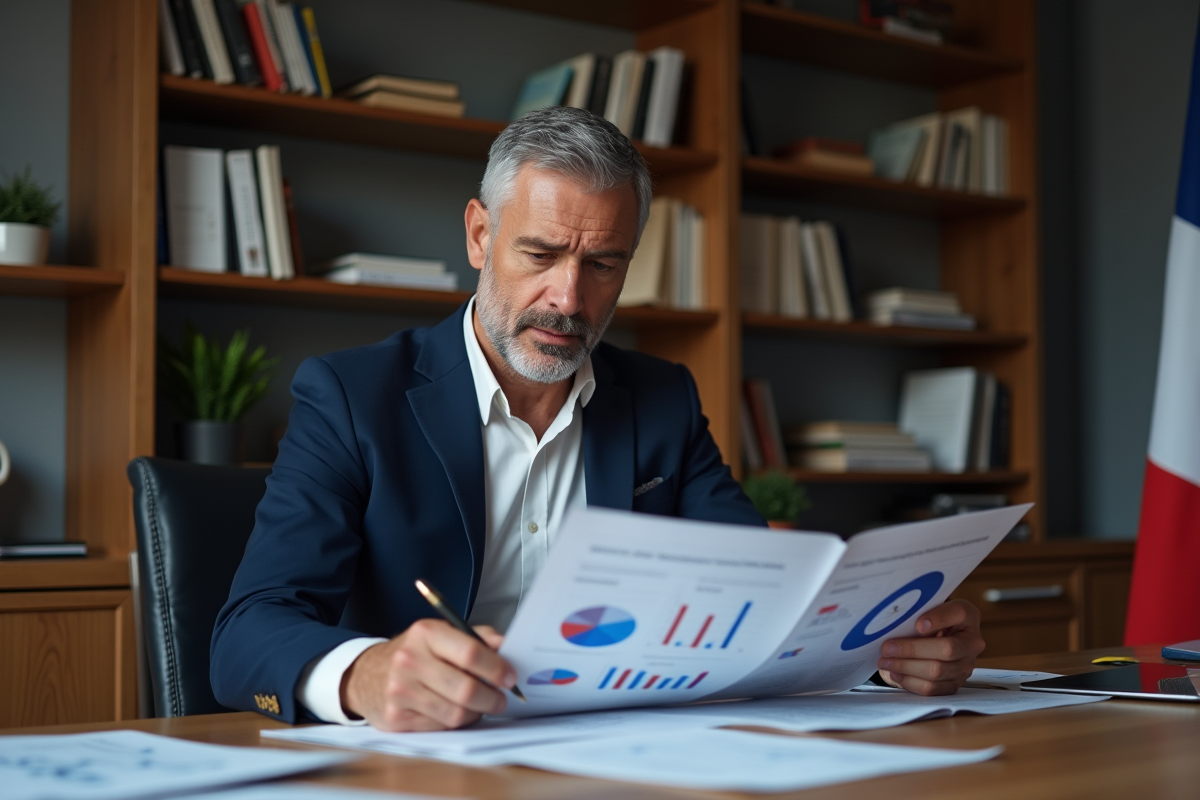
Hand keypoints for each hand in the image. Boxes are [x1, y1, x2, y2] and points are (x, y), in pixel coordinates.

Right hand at [340, 619, 514, 730]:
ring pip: (456, 713)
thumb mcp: (440, 633)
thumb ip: (476, 636)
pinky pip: (441, 726)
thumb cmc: (414, 653)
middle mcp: (410, 660)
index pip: (470, 653)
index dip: (497, 668)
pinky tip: (455, 711)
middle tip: (501, 698)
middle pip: (466, 689)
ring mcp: (401, 691)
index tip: (510, 677)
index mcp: (426, 633)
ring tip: (480, 705)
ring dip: (476, 712)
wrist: (367, 674)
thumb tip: (507, 646)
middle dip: (492, 697)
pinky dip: (456, 722)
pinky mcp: (396, 717)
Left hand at [877, 599, 984, 695]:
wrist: (932, 637)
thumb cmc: (924, 618)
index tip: (917, 624)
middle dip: (912, 649)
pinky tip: (895, 674)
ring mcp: (966, 665)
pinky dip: (911, 682)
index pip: (959, 613)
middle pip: (947, 649)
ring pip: (938, 671)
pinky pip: (933, 688)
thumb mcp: (924, 609)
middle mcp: (972, 641)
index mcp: (968, 615)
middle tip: (887, 648)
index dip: (939, 619)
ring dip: (907, 667)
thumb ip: (918, 611)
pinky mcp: (955, 683)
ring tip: (885, 662)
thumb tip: (896, 623)